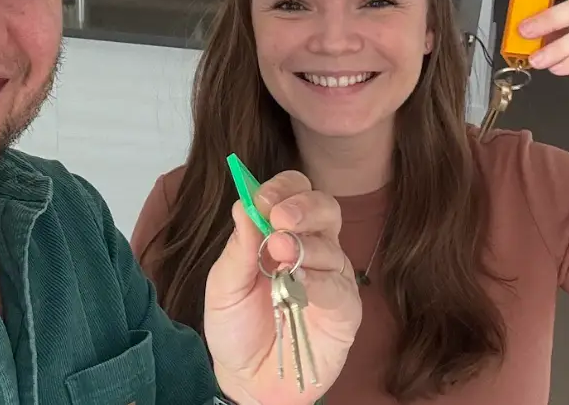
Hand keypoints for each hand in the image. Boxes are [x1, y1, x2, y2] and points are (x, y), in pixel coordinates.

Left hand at [203, 171, 360, 404]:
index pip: (293, 192)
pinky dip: (319, 283)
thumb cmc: (236, 325)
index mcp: (280, 231)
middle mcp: (312, 246)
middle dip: (303, 206)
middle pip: (323, 207)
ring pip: (331, 244)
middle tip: (279, 219)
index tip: (262, 198)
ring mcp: (331, 276)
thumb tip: (243, 204)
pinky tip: (299, 286)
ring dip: (304, 245)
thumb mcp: (224, 286)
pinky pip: (339, 288)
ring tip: (278, 255)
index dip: (281, 189)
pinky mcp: (344, 310)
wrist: (247, 380)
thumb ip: (237, 248)